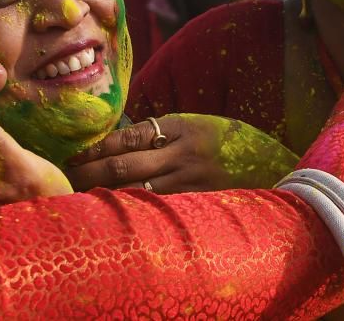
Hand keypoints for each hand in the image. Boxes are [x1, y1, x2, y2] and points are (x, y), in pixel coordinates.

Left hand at [65, 113, 299, 193]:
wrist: (276, 165)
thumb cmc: (231, 143)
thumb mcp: (199, 126)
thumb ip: (165, 133)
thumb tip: (120, 143)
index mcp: (182, 125)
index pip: (130, 135)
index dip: (98, 147)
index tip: (75, 155)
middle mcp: (184, 152)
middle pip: (126, 164)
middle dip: (92, 173)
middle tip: (67, 178)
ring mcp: (192, 180)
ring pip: (138, 190)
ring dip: (107, 197)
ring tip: (80, 201)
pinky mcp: (200, 203)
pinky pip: (160, 208)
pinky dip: (135, 211)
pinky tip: (116, 217)